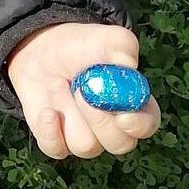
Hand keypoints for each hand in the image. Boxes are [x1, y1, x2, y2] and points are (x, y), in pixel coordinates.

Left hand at [6, 22, 161, 159]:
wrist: (41, 50)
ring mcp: (86, 137)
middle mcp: (113, 127)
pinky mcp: (58, 141)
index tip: (123, 117)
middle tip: (81, 91)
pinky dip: (51, 133)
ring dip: (69, 112)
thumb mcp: (105, 37)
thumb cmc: (81, 46)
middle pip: (119, 144)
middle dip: (100, 121)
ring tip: (57, 84)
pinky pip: (57, 150)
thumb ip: (122, 47)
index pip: (147, 124)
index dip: (140, 126)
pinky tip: (47, 111)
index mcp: (133, 103)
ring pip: (86, 145)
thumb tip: (128, 65)